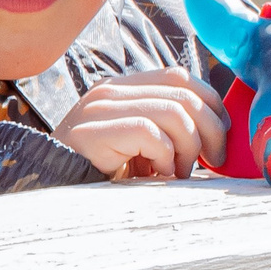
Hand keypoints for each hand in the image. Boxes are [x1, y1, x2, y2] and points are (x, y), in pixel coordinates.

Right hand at [53, 68, 227, 179]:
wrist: (50, 192)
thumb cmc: (101, 173)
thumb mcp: (139, 144)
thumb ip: (166, 126)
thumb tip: (219, 128)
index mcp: (121, 88)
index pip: (179, 76)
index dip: (211, 104)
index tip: (219, 136)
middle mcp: (109, 91)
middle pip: (184, 93)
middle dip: (210, 130)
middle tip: (211, 162)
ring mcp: (99, 109)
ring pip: (174, 113)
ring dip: (188, 149)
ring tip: (178, 172)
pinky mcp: (93, 132)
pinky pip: (150, 134)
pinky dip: (164, 157)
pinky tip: (156, 175)